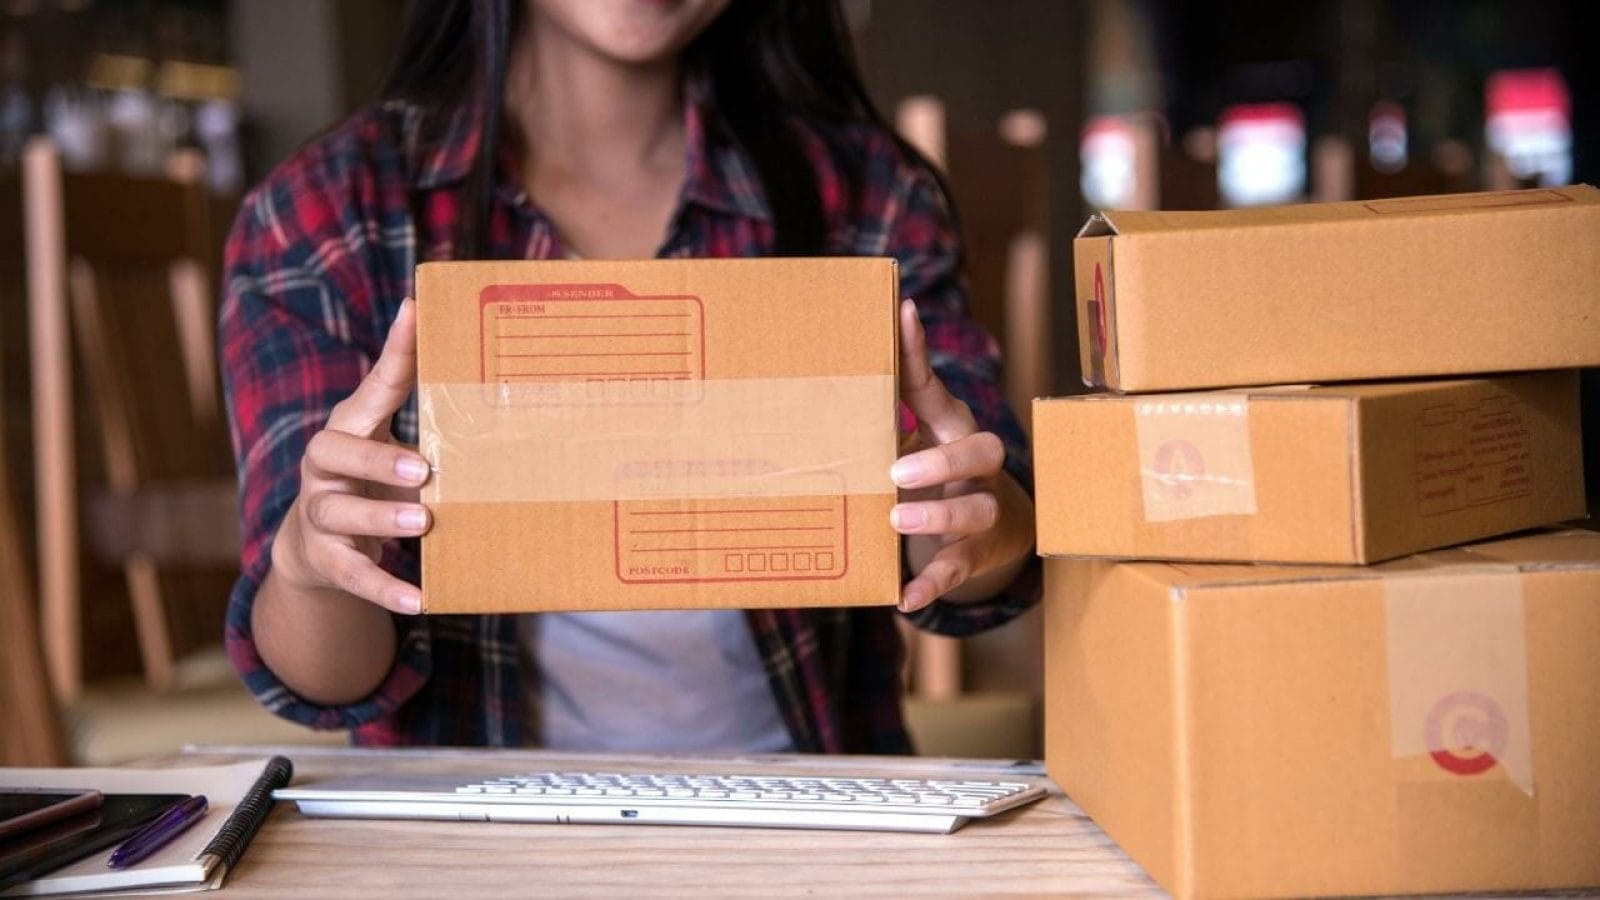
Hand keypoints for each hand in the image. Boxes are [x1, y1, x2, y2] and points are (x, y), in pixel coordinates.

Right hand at [269, 298, 430, 613]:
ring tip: (421, 522)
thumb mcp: (389, 442)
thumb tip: (476, 364)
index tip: (415, 315)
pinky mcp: (325, 559)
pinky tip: (418, 599)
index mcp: (349, 428)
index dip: (393, 352)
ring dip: (378, 518)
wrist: (314, 548)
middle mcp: (324, 466)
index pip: (371, 386)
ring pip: (337, 512)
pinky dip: (384, 589)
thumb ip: (423, 412)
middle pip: (333, 450)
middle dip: (375, 457)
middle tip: (423, 467)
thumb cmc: (369, 480)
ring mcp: (319, 513)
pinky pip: (351, 575)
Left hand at [891, 299, 1035, 611]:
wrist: (993, 532)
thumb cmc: (935, 471)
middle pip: (982, 450)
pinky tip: (904, 596)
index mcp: (953, 427)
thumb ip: (881, 408)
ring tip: (898, 518)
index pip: (938, 387)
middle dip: (943, 460)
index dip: (920, 353)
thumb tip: (829, 360)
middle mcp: (977, 467)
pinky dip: (931, 584)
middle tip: (898, 470)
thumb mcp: (913, 435)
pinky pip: (957, 570)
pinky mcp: (974, 554)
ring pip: (977, 511)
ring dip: (939, 516)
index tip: (903, 313)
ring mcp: (980, 510)